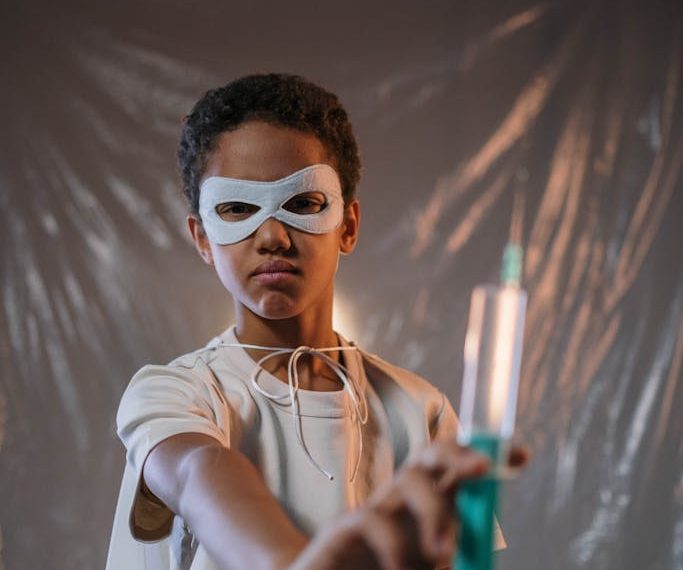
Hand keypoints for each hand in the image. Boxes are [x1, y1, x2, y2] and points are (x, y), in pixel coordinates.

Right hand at [290, 441, 529, 569]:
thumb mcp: (427, 566)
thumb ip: (450, 561)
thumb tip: (480, 562)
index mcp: (426, 510)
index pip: (457, 472)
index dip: (487, 458)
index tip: (522, 455)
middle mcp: (402, 500)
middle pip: (431, 456)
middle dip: (459, 453)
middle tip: (484, 466)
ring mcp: (373, 510)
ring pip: (409, 480)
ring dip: (435, 511)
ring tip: (443, 557)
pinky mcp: (343, 529)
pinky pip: (373, 519)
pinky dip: (393, 546)